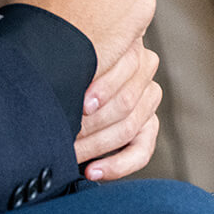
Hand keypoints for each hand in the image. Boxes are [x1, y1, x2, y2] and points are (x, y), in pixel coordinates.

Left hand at [73, 37, 161, 180]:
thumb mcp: (74, 49)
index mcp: (128, 44)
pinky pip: (141, 151)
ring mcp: (149, 97)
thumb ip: (83, 55)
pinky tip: (95, 170)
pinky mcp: (148, 126)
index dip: (104, 88)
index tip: (82, 105)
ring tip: (71, 153)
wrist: (68, 78)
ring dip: (96, 145)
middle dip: (91, 123)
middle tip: (64, 134)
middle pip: (125, 102)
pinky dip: (117, 164)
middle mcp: (144, 67)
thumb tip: (71, 62)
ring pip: (129, 126)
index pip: (127, 67)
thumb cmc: (70, 60)